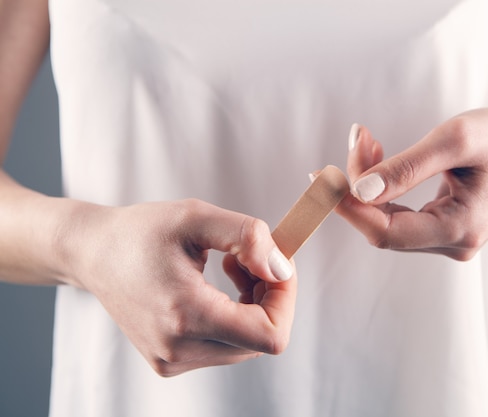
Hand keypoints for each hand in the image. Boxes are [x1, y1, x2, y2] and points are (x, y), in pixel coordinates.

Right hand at [62, 199, 296, 375]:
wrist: (93, 253)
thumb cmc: (141, 231)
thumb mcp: (196, 217)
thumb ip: (248, 237)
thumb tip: (281, 268)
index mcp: (186, 316)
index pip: (269, 335)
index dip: (285, 300)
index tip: (278, 265)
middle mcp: (179, 350)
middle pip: (261, 339)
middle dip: (269, 296)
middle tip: (250, 258)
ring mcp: (173, 360)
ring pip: (246, 344)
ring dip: (253, 305)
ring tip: (231, 265)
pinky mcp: (170, 360)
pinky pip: (225, 345)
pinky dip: (234, 315)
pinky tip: (216, 286)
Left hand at [336, 108, 487, 260]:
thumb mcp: (456, 139)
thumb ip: (406, 167)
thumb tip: (359, 190)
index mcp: (461, 229)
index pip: (386, 232)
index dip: (348, 208)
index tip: (320, 178)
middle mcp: (454, 244)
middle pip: (383, 226)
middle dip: (358, 185)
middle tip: (357, 136)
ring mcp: (449, 240)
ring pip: (387, 220)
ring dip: (368, 181)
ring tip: (366, 138)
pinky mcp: (442, 228)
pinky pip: (399, 214)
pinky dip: (382, 186)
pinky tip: (377, 154)